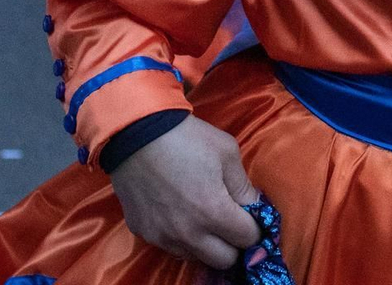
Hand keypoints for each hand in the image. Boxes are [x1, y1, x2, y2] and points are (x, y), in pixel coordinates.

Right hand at [107, 117, 262, 270]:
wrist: (136, 132)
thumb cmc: (187, 138)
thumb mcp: (227, 152)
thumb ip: (244, 186)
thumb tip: (255, 207)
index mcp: (213, 213)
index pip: (248, 239)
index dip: (255, 227)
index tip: (252, 217)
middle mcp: (188, 233)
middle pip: (224, 260)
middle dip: (234, 243)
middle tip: (231, 222)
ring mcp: (163, 236)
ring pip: (196, 257)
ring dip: (207, 244)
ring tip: (204, 218)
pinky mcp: (143, 233)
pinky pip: (170, 246)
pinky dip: (181, 238)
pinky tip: (179, 214)